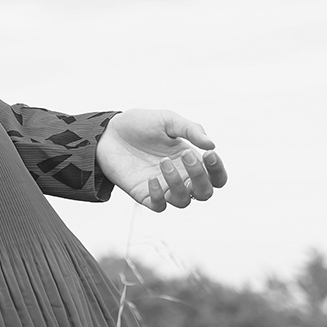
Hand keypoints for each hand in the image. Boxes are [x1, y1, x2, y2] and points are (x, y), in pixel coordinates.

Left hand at [95, 110, 227, 212]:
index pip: (216, 177)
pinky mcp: (144, 194)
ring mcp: (163, 187)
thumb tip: (212, 144)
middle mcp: (180, 177)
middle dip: (200, 177)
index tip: (209, 153)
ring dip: (177, 183)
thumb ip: (190, 129)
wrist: (108, 131)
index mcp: (190, 160)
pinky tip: (151, 178)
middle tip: (185, 155)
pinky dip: (159, 196)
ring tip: (162, 161)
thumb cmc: (140, 124)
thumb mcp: (167, 120)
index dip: (218, 170)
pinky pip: (159, 206)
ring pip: (183, 201)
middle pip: (204, 192)